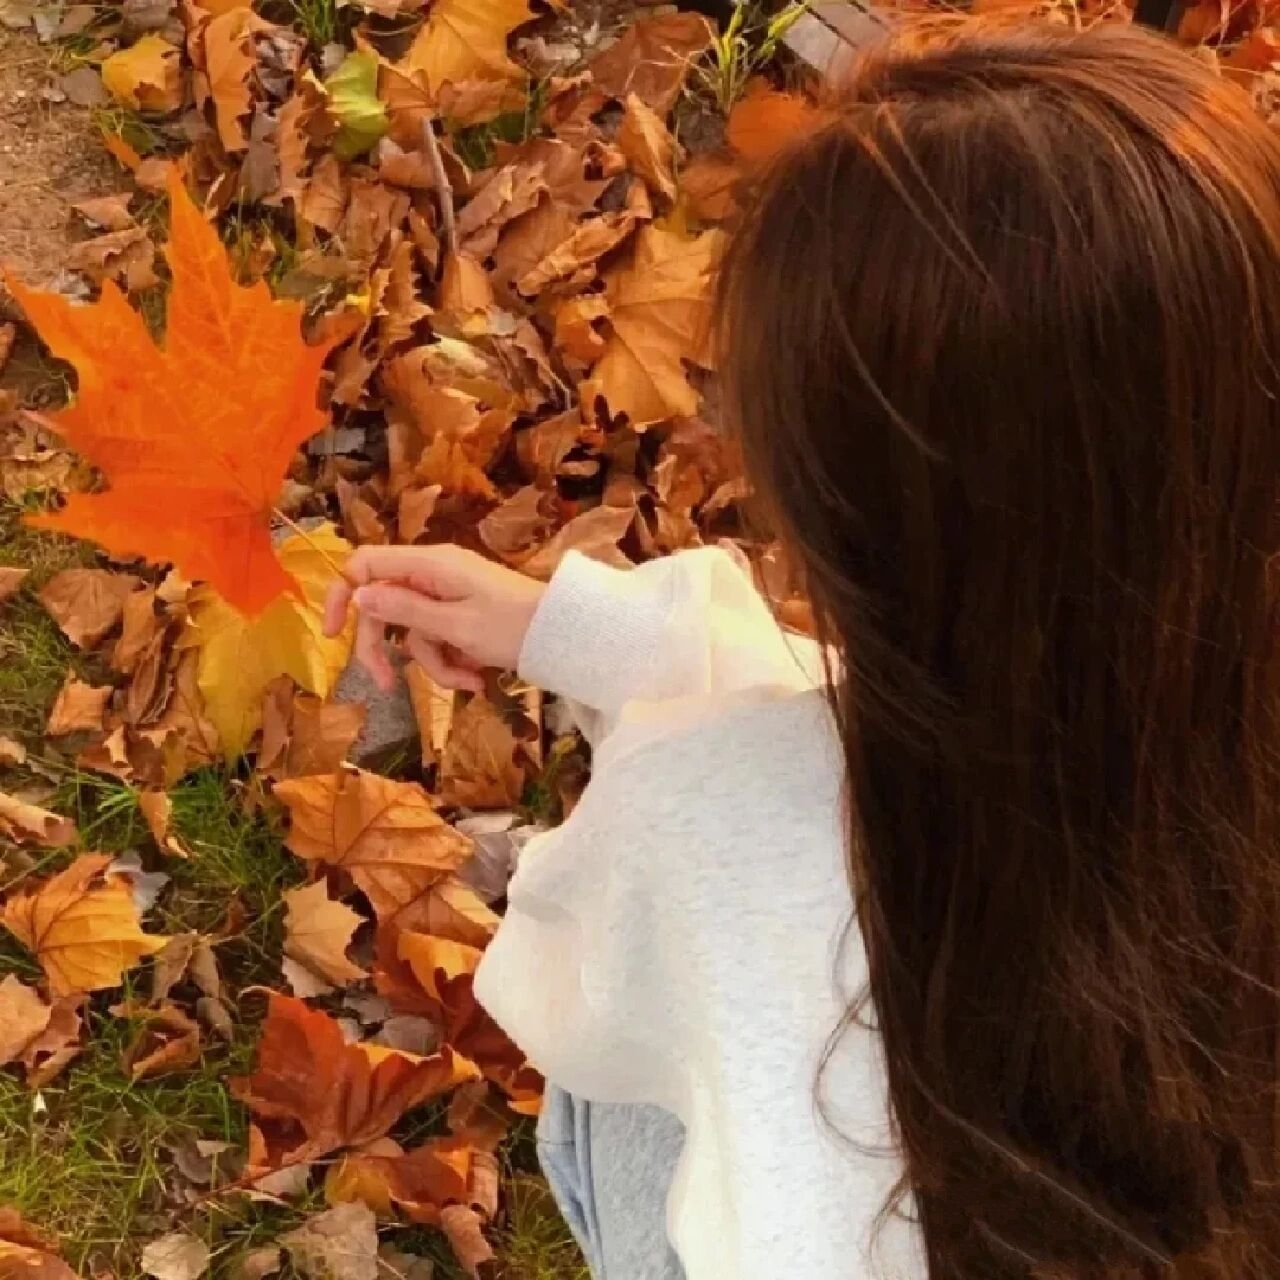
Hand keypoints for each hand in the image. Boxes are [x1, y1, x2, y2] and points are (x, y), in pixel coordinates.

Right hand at [323, 544, 545, 693]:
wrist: (563, 636)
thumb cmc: (512, 626)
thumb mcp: (454, 625)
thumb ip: (403, 611)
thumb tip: (359, 596)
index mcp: (428, 565)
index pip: (364, 564)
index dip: (341, 594)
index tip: (331, 634)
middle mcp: (434, 574)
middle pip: (384, 608)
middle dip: (386, 649)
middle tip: (387, 685)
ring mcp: (449, 595)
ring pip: (414, 632)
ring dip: (434, 663)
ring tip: (468, 680)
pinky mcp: (463, 616)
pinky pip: (440, 639)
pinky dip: (453, 662)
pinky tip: (477, 677)